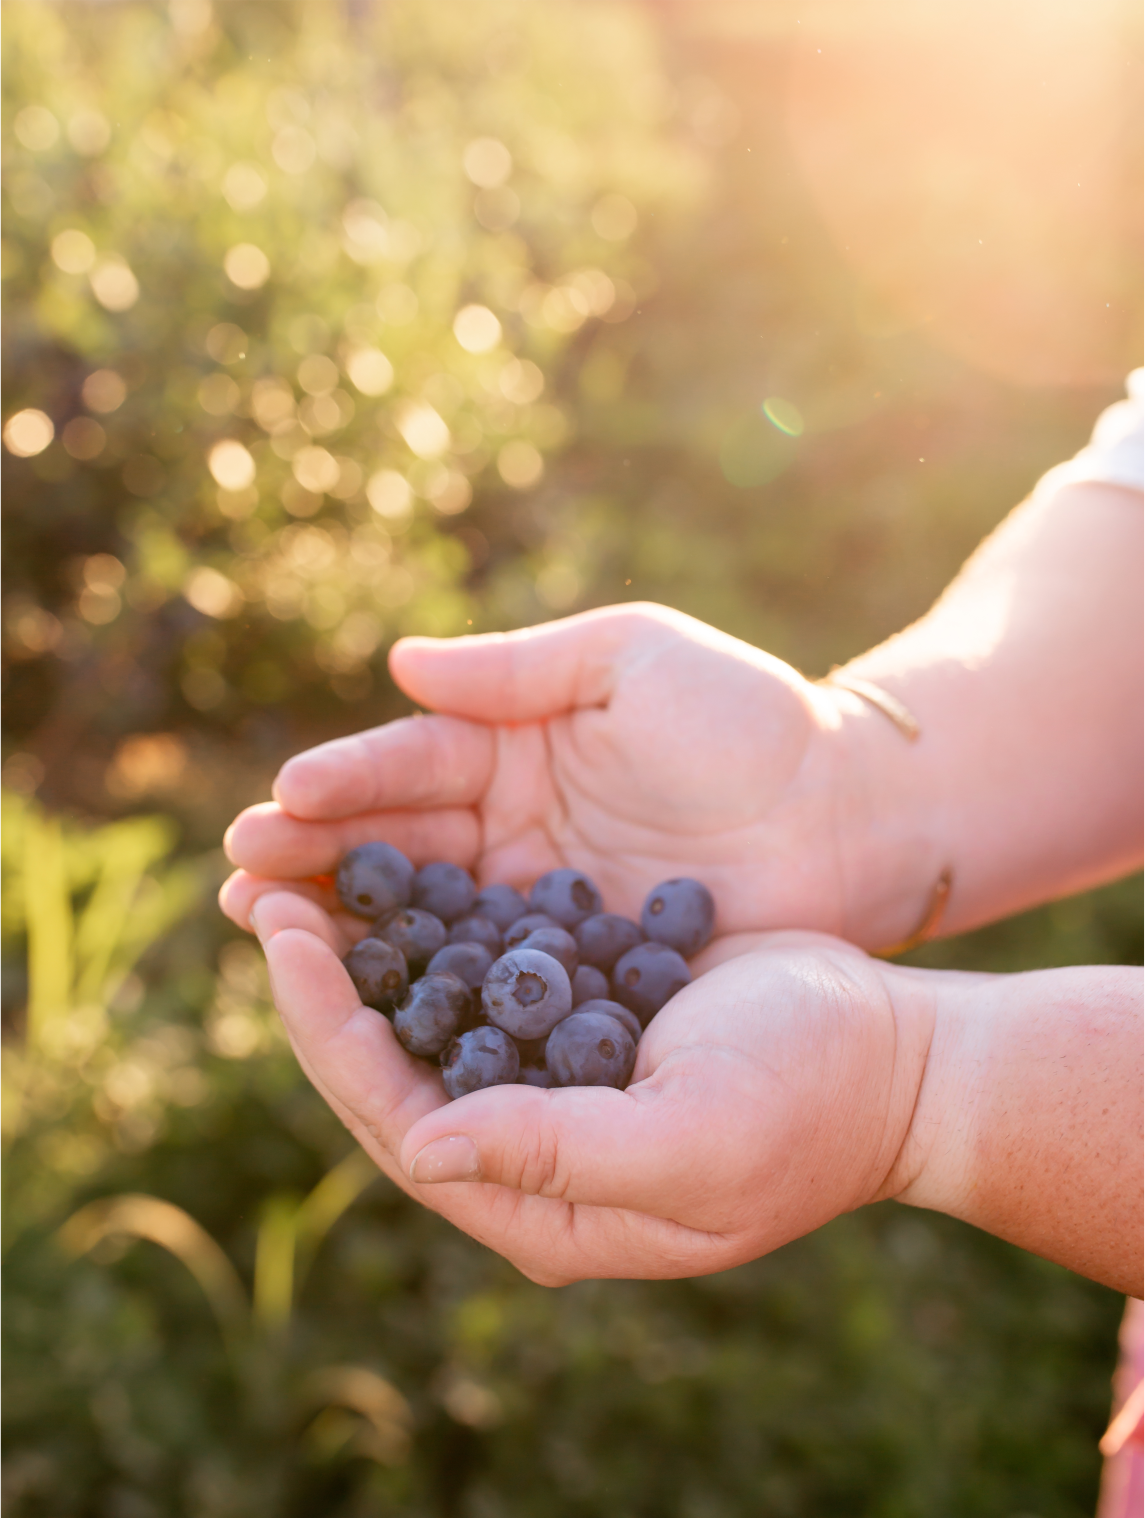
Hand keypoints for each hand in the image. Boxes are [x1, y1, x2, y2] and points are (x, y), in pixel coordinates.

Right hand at [221, 604, 927, 946]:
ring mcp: (537, 907)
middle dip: (314, 860)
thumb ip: (518, 668)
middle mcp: (512, 829)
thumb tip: (397, 665)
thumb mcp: (632, 658)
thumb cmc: (751, 719)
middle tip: (240, 881)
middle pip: (396, 847)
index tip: (280, 804)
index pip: (412, 765)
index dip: (345, 785)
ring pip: (425, 920)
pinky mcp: (575, 974)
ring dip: (345, 929)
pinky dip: (428, 993)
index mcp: (516, 747)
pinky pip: (488, 984)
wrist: (852, 815)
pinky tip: (367, 1003)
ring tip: (266, 933)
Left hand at [245, 888, 934, 1284]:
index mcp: (539, 1205)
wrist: (896, 1053)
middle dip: (322, 981)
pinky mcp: (578, 1028)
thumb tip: (418, 1148)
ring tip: (306, 867)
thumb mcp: (694, 1140)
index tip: (284, 936)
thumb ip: (559, 1156)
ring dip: (366, 946)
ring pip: (426, 1018)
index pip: (396, 1116)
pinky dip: (434, 925)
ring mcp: (551, 1089)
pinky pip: (482, 977)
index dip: (328, 1027)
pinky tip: (400, 867)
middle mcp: (529, 1154)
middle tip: (262, 885)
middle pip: (389, 1067)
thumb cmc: (812, 1100)